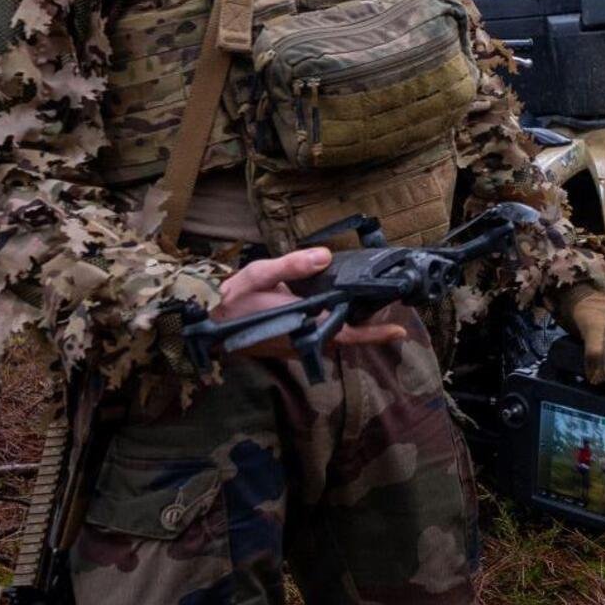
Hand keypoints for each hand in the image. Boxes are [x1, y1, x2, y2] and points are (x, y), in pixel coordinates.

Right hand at [212, 248, 405, 358]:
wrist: (204, 325)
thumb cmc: (232, 300)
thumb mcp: (260, 274)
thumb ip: (293, 265)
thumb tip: (324, 256)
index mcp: (301, 323)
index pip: (346, 333)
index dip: (374, 333)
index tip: (399, 332)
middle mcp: (302, 340)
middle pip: (345, 337)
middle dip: (368, 328)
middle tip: (392, 319)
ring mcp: (295, 348)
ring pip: (331, 339)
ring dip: (350, 327)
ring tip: (371, 312)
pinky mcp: (287, 348)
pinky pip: (317, 339)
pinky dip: (330, 327)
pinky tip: (333, 312)